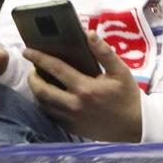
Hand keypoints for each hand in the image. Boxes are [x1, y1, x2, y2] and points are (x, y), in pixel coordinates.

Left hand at [25, 35, 142, 142]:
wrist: (135, 125)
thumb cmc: (128, 95)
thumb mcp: (121, 71)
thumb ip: (104, 52)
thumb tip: (89, 34)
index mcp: (86, 88)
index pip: (56, 69)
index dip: (39, 58)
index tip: (27, 51)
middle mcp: (75, 104)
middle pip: (42, 90)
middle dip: (32, 78)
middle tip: (33, 70)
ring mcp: (71, 118)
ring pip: (43, 104)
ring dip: (37, 92)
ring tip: (39, 82)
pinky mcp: (71, 127)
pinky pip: (51, 115)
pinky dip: (45, 104)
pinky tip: (49, 97)